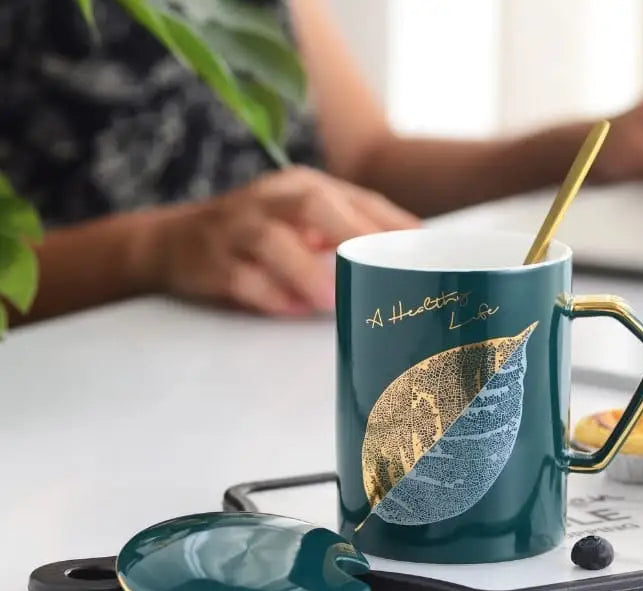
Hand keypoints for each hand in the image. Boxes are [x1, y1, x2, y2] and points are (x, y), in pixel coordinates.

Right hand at [144, 167, 418, 315]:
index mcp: (303, 186)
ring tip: (333, 297)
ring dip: (306, 269)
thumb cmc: (256, 238)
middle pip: (314, 203)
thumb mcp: (302, 225)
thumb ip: (348, 238)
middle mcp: (271, 199)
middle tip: (382, 268)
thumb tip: (406, 266)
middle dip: (352, 233)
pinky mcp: (212, 262)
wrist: (172, 242)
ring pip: (272, 240)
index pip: (360, 201)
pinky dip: (270, 296)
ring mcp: (237, 228)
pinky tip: (293, 310)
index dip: (396, 228)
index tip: (428, 257)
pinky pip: (242, 279)